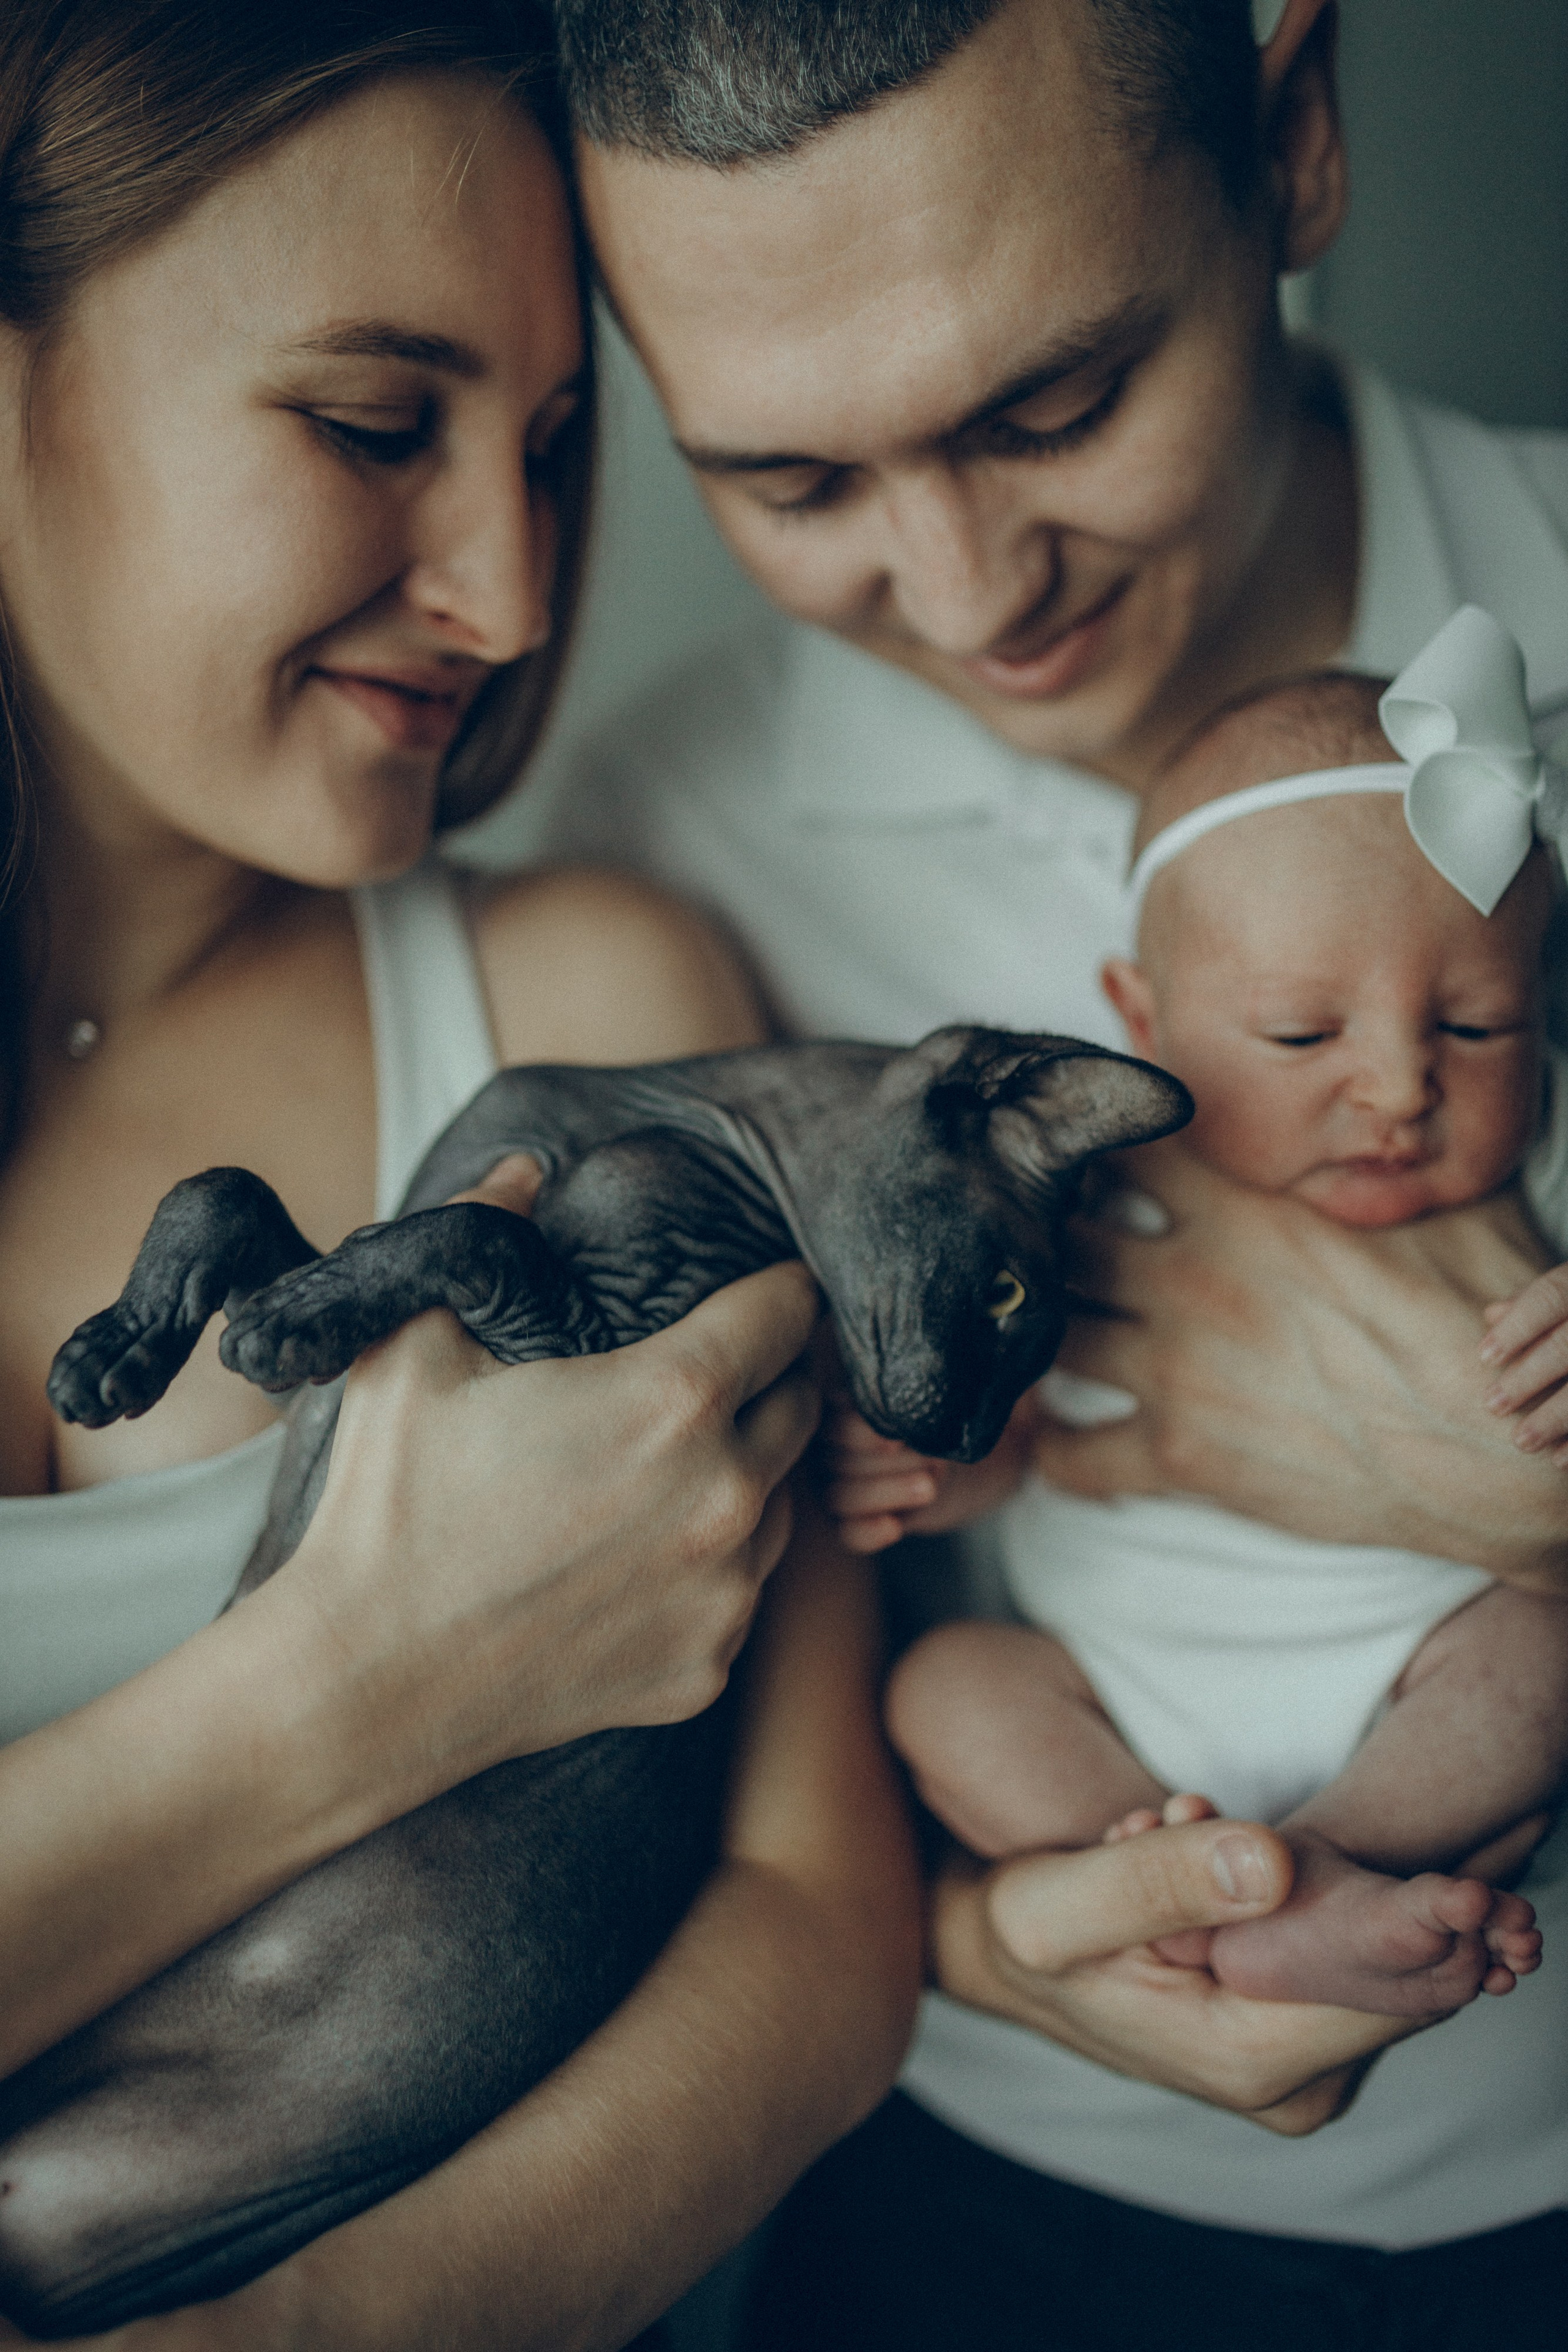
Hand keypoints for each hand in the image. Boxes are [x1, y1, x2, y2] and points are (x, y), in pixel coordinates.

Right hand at [265, 1238, 823, 1823]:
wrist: (365, 1680)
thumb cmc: (388, 1505)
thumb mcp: (414, 1345)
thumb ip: (482, 1232)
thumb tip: (525, 1170)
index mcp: (675, 1399)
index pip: (788, 1309)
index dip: (774, 1288)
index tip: (754, 1289)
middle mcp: (728, 1495)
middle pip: (802, 1404)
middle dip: (764, 1380)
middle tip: (700, 1379)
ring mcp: (724, 1592)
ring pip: (781, 1505)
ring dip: (741, 1478)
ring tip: (655, 1475)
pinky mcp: (707, 1667)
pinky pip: (740, 1595)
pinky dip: (708, 1571)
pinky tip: (630, 1563)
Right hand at [822, 1390, 1041, 1552]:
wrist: (970, 1457)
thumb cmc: (948, 1412)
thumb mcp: (942, 1392)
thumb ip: (933, 1381)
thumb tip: (960, 1357)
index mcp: (839, 1407)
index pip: (831, 1422)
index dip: (860, 1432)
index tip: (898, 1438)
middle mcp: (830, 1446)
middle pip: (836, 1460)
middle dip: (885, 1463)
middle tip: (930, 1458)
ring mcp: (839, 1484)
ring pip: (840, 1496)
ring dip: (884, 1493)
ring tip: (929, 1486)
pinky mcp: (858, 1521)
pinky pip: (849, 1533)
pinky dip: (867, 1533)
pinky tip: (893, 1528)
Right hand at [929, 1801, 1422, 2133]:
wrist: (1008, 1958)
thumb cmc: (1029, 1933)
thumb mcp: (1060, 1900)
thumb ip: (1161, 1880)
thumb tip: (1279, 1862)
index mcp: (1249, 2062)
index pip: (1387, 1986)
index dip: (1375, 1901)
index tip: (1274, 1835)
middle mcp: (1292, 2085)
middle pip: (1377, 1964)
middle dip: (1296, 1874)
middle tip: (1178, 1826)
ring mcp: (1298, 2065)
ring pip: (1350, 1945)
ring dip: (1277, 1875)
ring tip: (1169, 1836)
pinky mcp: (1294, 2034)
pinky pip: (1327, 1948)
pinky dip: (1275, 1893)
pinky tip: (1194, 1860)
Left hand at [1035, 1142, 1567, 1590]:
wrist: (1491, 1451)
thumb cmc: (1477, 1322)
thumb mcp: (1442, 1202)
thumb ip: (1386, 1153)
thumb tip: (1393, 1102)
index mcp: (1244, 1204)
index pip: (1123, 1147)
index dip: (1096, 1150)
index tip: (1091, 1162)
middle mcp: (1192, 1278)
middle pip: (1063, 1237)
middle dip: (1048, 1239)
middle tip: (1045, 1249)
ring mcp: (1178, 1370)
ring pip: (1052, 1338)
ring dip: (1042, 1337)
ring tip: (1043, 1336)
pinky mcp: (1182, 1455)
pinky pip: (1074, 1455)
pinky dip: (1059, 1449)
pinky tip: (1069, 1436)